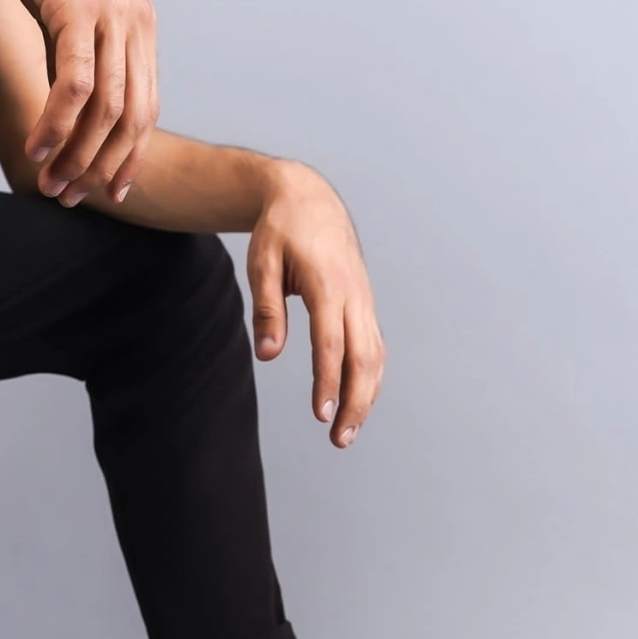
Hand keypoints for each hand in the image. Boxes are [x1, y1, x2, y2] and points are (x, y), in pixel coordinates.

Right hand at [0, 0, 158, 203]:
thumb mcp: (72, 5)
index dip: (129, 157)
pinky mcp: (76, 7)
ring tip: (50, 183)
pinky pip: (74, 83)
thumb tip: (65, 103)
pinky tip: (37, 146)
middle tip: (70, 197)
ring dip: (75, 155)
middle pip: (130, 119)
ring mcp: (110, 16)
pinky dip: (57, 124)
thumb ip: (76, 53)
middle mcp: (134, 24)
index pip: (146, 109)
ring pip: (104, 109)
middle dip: (101, 168)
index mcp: (140, 26)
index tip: (110, 191)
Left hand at [246, 163, 385, 446]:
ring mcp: (364, 300)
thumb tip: (268, 356)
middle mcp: (354, 294)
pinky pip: (374, 347)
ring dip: (366, 397)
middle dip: (355, 402)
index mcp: (329, 284)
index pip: (331, 343)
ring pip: (375, 356)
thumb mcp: (262, 264)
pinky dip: (369, 378)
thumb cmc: (281, 230)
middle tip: (339, 439)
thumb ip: (266, 310)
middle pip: (364, 357)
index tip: (321, 414)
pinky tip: (357, 403)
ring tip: (346, 433)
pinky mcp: (365, 305)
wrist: (309, 198)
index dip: (328, 382)